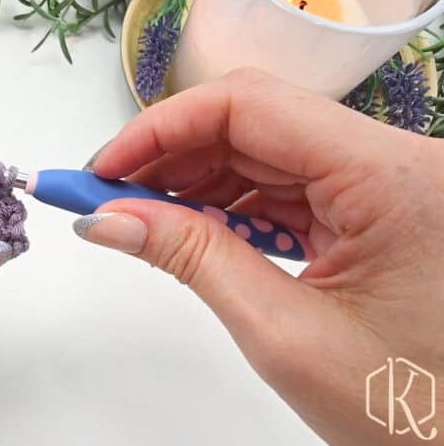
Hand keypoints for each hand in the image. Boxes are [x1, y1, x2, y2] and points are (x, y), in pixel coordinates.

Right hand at [76, 68, 443, 444]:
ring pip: (265, 153)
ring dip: (195, 181)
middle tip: (105, 195)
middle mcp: (395, 161)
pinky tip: (190, 229)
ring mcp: (385, 184)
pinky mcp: (374, 209)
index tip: (104, 168)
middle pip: (255, 123)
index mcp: (391, 175)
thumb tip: (110, 219)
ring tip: (139, 216)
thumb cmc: (410, 408)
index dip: (162, 128)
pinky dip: (231, 205)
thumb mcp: (284, 332)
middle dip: (170, 157)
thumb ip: (192, 258)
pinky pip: (286, 186)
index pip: (250, 105)